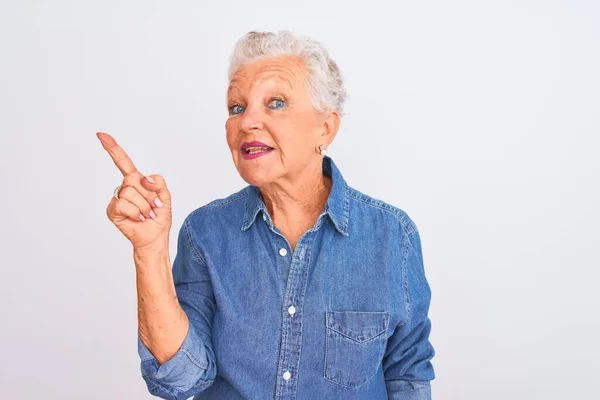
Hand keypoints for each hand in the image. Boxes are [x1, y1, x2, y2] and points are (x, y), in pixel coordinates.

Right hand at [97, 132, 171, 250]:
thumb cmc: (158, 217)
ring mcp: (117, 199)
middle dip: (148, 194)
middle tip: (153, 206)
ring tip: (146, 214)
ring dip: (144, 206)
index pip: (123, 162)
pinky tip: (138, 219)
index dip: (113, 148)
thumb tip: (143, 179)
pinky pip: (124, 205)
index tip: (101, 135)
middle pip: (133, 178)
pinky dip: (136, 213)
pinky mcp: (112, 211)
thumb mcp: (164, 196)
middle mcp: (124, 188)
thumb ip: (157, 182)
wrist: (155, 237)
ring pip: (131, 193)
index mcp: (136, 181)